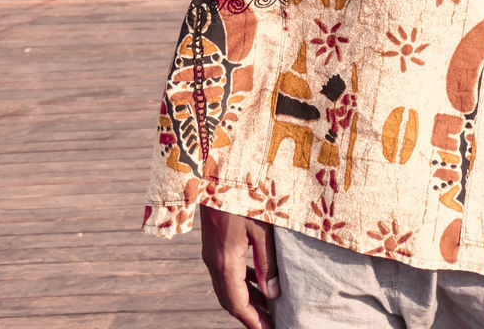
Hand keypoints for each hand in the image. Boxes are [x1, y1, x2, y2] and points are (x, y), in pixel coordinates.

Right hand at [200, 204, 279, 328]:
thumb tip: (272, 293)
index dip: (254, 322)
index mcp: (225, 261)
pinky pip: (225, 272)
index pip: (238, 304)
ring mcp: (210, 252)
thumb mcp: (260, 227)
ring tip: (269, 307)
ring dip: (246, 299)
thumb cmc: (242, 194)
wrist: (214, 170)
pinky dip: (241, 282)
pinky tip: (256, 280)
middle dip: (251, 315)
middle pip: (230, 300)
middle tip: (272, 324)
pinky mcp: (213, 243)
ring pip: (226, 287)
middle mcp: (213, 261)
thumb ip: (267, 261)